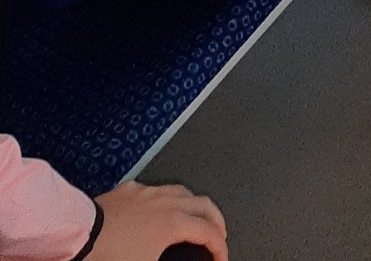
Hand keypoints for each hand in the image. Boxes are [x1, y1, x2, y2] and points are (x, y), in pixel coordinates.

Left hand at [92, 181, 227, 260]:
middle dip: (217, 221)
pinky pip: (158, 189)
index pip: (209, 232)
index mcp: (172, 222)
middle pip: (204, 205)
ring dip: (196, 206)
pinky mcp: (130, 190)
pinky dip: (169, 198)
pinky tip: (161, 206)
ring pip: (184, 191)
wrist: (78, 236)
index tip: (221, 258)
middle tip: (218, 235)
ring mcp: (148, 192)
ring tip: (196, 218)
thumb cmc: (107, 254)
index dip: (220, 247)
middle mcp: (165, 201)